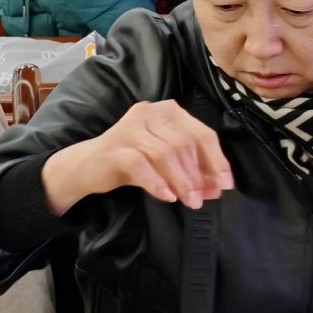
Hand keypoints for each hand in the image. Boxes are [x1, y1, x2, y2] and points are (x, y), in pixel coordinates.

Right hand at [46, 97, 235, 213]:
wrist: (87, 166)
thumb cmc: (132, 161)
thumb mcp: (166, 162)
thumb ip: (191, 169)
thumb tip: (218, 187)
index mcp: (168, 111)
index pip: (202, 133)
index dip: (217, 160)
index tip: (225, 184)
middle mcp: (150, 113)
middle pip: (185, 144)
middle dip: (199, 174)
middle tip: (203, 198)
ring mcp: (130, 129)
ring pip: (166, 154)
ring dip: (182, 181)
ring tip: (190, 201)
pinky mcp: (115, 149)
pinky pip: (142, 165)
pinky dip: (158, 183)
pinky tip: (168, 196)